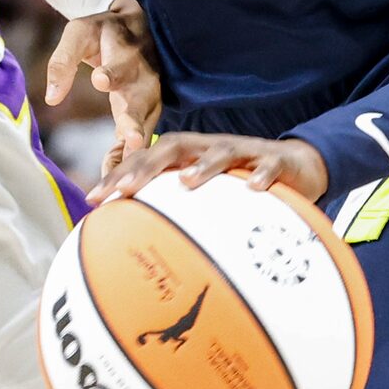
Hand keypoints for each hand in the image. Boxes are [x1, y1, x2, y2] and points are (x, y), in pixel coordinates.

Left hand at [47, 0, 162, 161]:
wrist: (139, 26)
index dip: (111, 73)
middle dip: (135, 118)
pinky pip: (142, 137)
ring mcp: (150, 96)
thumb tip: (52, 99)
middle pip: (141, 98)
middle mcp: (143, 75)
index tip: (101, 81)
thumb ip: (63, 62)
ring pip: (147, 123)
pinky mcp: (149, 113)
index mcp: (124, 51)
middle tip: (132, 138)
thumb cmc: (102, 31)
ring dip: (139, 146)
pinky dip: (132, 158)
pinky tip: (118, 180)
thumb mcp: (78, 33)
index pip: (119, 62)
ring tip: (130, 169)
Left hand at [89, 131, 327, 206]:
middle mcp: (209, 148)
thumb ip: (172, 208)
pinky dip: (261, 175)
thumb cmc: (238, 186)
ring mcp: (243, 151)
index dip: (120, 175)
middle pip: (173, 148)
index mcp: (188, 155)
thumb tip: (132, 241)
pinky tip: (253, 188)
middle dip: (146, 167)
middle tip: (124, 189)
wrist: (295, 166)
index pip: (147, 159)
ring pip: (220, 152)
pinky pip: (269, 166)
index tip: (93, 199)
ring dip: (203, 165)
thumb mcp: (204, 195)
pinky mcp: (275, 160)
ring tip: (187, 182)